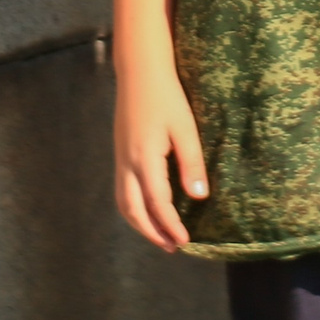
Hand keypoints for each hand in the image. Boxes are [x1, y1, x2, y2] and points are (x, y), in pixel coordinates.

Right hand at [114, 60, 208, 252]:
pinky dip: (134, 209)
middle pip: (134, 210)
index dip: (170, 224)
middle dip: (152, 232)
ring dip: (141, 224)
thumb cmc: (167, 97)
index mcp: (145, 157)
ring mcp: (120, 159)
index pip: (157, 202)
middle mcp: (127, 162)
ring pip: (124, 204)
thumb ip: (192, 163)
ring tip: (161, 235)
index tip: (185, 241)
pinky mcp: (120, 154)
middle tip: (172, 247)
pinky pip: (122, 191)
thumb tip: (199, 197)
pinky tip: (150, 210)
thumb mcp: (185, 128)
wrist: (139, 72)